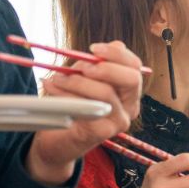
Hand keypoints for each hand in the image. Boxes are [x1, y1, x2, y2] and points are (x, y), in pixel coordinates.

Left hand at [27, 41, 143, 184]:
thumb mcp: (84, 78)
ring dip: (78, 81)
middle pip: (132, 79)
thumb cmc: (72, 105)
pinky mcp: (103, 133)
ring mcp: (119, 121)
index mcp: (128, 91)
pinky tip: (53, 89)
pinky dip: (67, 96)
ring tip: (56, 79)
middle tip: (81, 67)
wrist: (57, 139)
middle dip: (105, 68)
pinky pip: (88, 109)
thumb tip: (108, 48)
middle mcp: (130, 106)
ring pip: (107, 93)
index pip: (135, 66)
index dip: (117, 54)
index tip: (93, 48)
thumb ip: (97, 64)